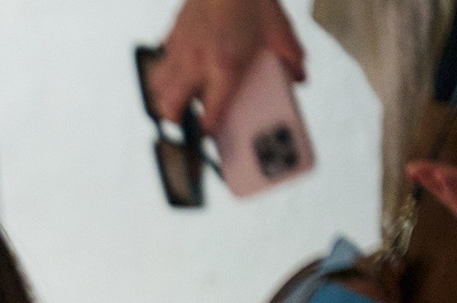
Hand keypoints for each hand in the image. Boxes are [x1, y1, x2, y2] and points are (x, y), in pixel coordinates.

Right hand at [144, 0, 304, 124]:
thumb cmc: (252, 0)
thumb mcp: (280, 31)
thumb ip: (291, 59)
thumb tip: (298, 78)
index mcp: (225, 67)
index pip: (209, 115)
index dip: (209, 131)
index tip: (213, 134)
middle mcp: (197, 64)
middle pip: (170, 108)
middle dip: (177, 121)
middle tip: (189, 120)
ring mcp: (181, 50)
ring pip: (158, 88)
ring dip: (166, 97)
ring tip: (179, 98)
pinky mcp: (173, 35)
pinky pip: (161, 62)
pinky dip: (167, 70)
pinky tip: (182, 67)